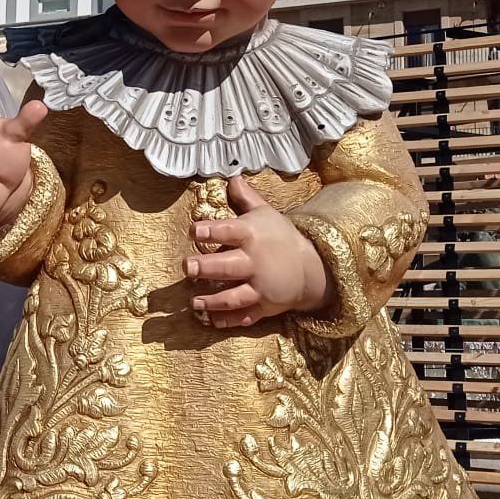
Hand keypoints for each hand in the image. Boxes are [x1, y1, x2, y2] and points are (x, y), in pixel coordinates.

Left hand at [186, 176, 332, 327]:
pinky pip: (246, 316)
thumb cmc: (280, 237)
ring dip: (213, 301)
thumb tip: (231, 177)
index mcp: (252, 236)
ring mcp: (260, 287)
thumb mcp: (266, 214)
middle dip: (206, 267)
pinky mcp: (264, 307)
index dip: (211, 230)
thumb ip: (246, 199)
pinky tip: (213, 321)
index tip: (194, 230)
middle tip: (187, 267)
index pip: (230, 231)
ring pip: (234, 296)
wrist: (312, 268)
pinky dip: (230, 320)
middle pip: (228, 266)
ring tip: (194, 302)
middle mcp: (255, 262)